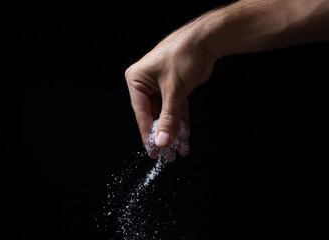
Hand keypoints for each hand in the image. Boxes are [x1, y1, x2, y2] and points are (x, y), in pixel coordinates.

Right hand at [125, 21, 216, 157]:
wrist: (206, 40)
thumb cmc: (184, 55)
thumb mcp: (173, 90)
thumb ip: (168, 118)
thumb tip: (162, 141)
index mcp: (136, 80)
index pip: (141, 113)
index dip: (148, 133)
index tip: (153, 151)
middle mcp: (146, 84)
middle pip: (153, 116)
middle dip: (163, 135)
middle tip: (168, 154)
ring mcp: (160, 87)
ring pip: (166, 115)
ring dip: (174, 131)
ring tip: (179, 149)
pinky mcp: (174, 88)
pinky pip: (176, 109)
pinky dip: (181, 122)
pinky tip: (185, 137)